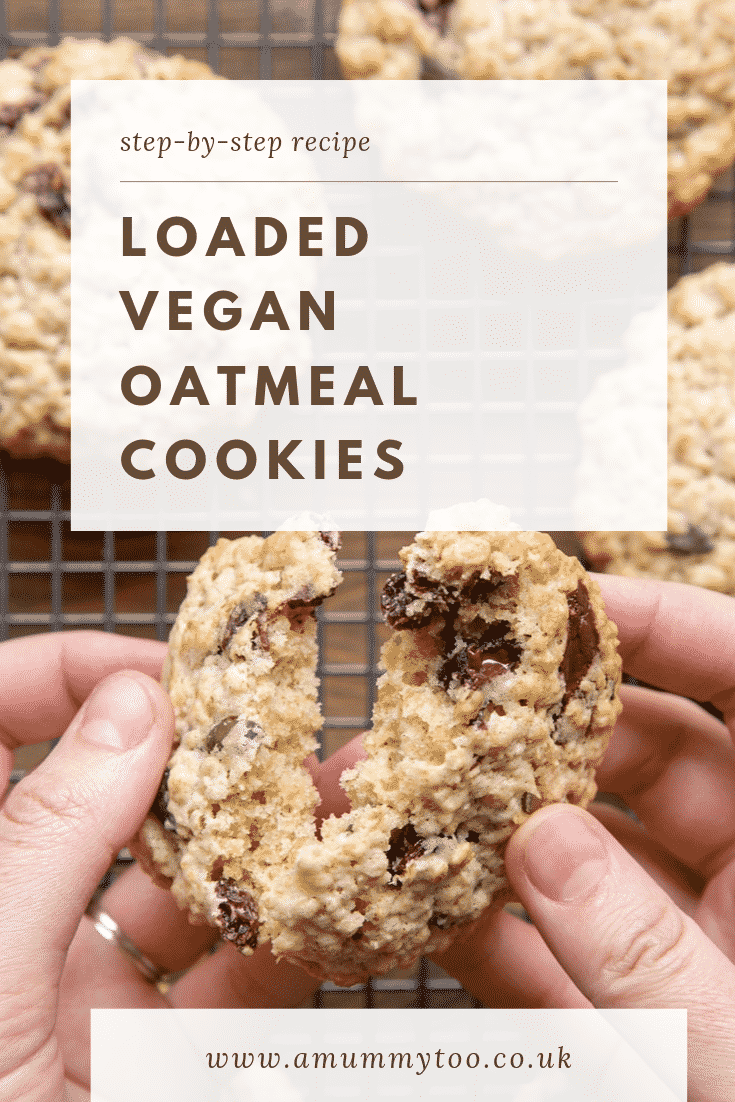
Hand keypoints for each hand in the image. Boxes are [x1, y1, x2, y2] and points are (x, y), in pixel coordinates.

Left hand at [0, 632, 321, 1101]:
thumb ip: (56, 835)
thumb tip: (134, 705)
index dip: (66, 675)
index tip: (161, 669)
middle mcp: (16, 920)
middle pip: (104, 798)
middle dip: (195, 752)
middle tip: (272, 714)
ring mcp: (74, 992)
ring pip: (178, 887)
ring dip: (261, 838)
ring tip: (336, 787)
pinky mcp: (143, 1054)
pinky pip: (224, 983)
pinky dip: (284, 940)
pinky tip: (335, 897)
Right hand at [432, 575, 734, 1101]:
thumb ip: (650, 962)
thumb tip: (539, 843)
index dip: (667, 625)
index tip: (559, 597)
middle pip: (649, 758)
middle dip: (539, 728)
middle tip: (441, 706)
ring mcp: (697, 953)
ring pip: (588, 854)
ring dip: (493, 827)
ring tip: (398, 799)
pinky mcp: (641, 1019)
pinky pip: (563, 954)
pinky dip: (496, 930)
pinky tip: (425, 907)